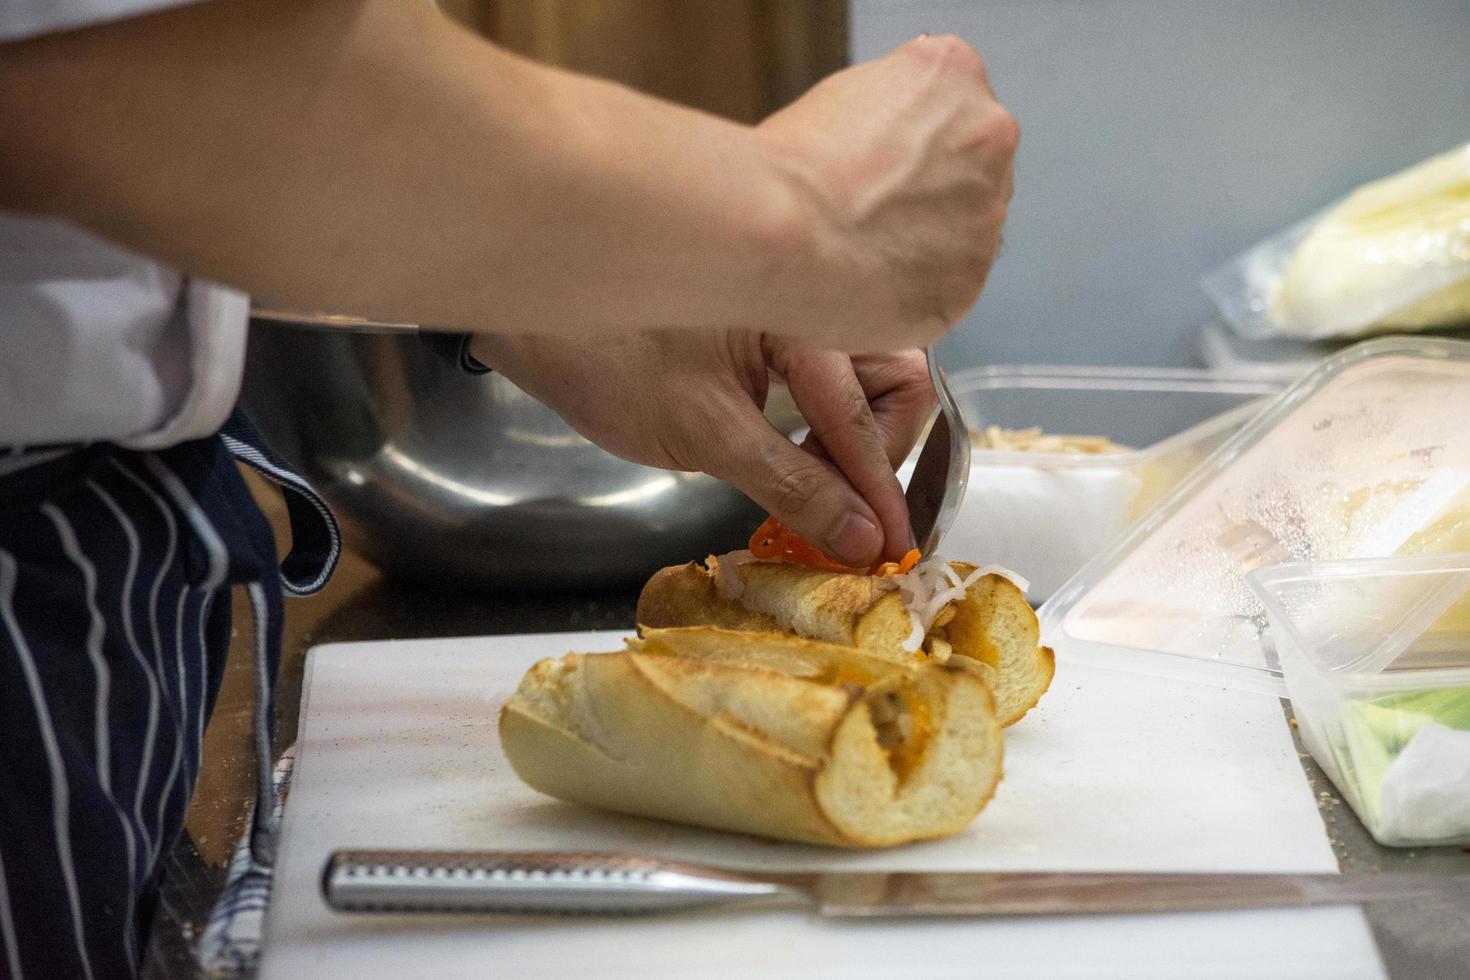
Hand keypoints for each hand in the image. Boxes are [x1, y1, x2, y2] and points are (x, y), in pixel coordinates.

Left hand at [469, 332, 935, 566]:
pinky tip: (802, 456)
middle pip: (899, 379)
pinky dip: (831, 419)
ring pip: (873, 376)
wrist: (543, 325)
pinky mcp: (780, 330)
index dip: (881, 491)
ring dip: (861, 434)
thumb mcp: (707, 436)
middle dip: (884, 446)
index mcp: (802, 311)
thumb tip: (864, 540)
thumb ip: (794, 486)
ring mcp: (799, 312)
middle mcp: (814, 301)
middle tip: (850, 503)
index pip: (865, 418)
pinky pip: (835, 374)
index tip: (890, 548)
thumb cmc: (612, 364)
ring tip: (821, 482)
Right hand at [757, 34, 1018, 351]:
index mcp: (954, 74)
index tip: (876, 162)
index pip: (948, 104)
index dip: (906, 140)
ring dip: (924, 242)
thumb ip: (890, 111)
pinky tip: (868, 285)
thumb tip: (891, 141)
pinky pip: (946, 286)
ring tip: (861, 252)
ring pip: (964, 231)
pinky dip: (912, 290)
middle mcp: (988, 138)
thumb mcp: (845, 94)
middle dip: (929, 189)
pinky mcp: (970, 280)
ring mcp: (987, 214)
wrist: (782, 230)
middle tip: (869, 211)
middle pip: (969, 166)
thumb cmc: (794, 163)